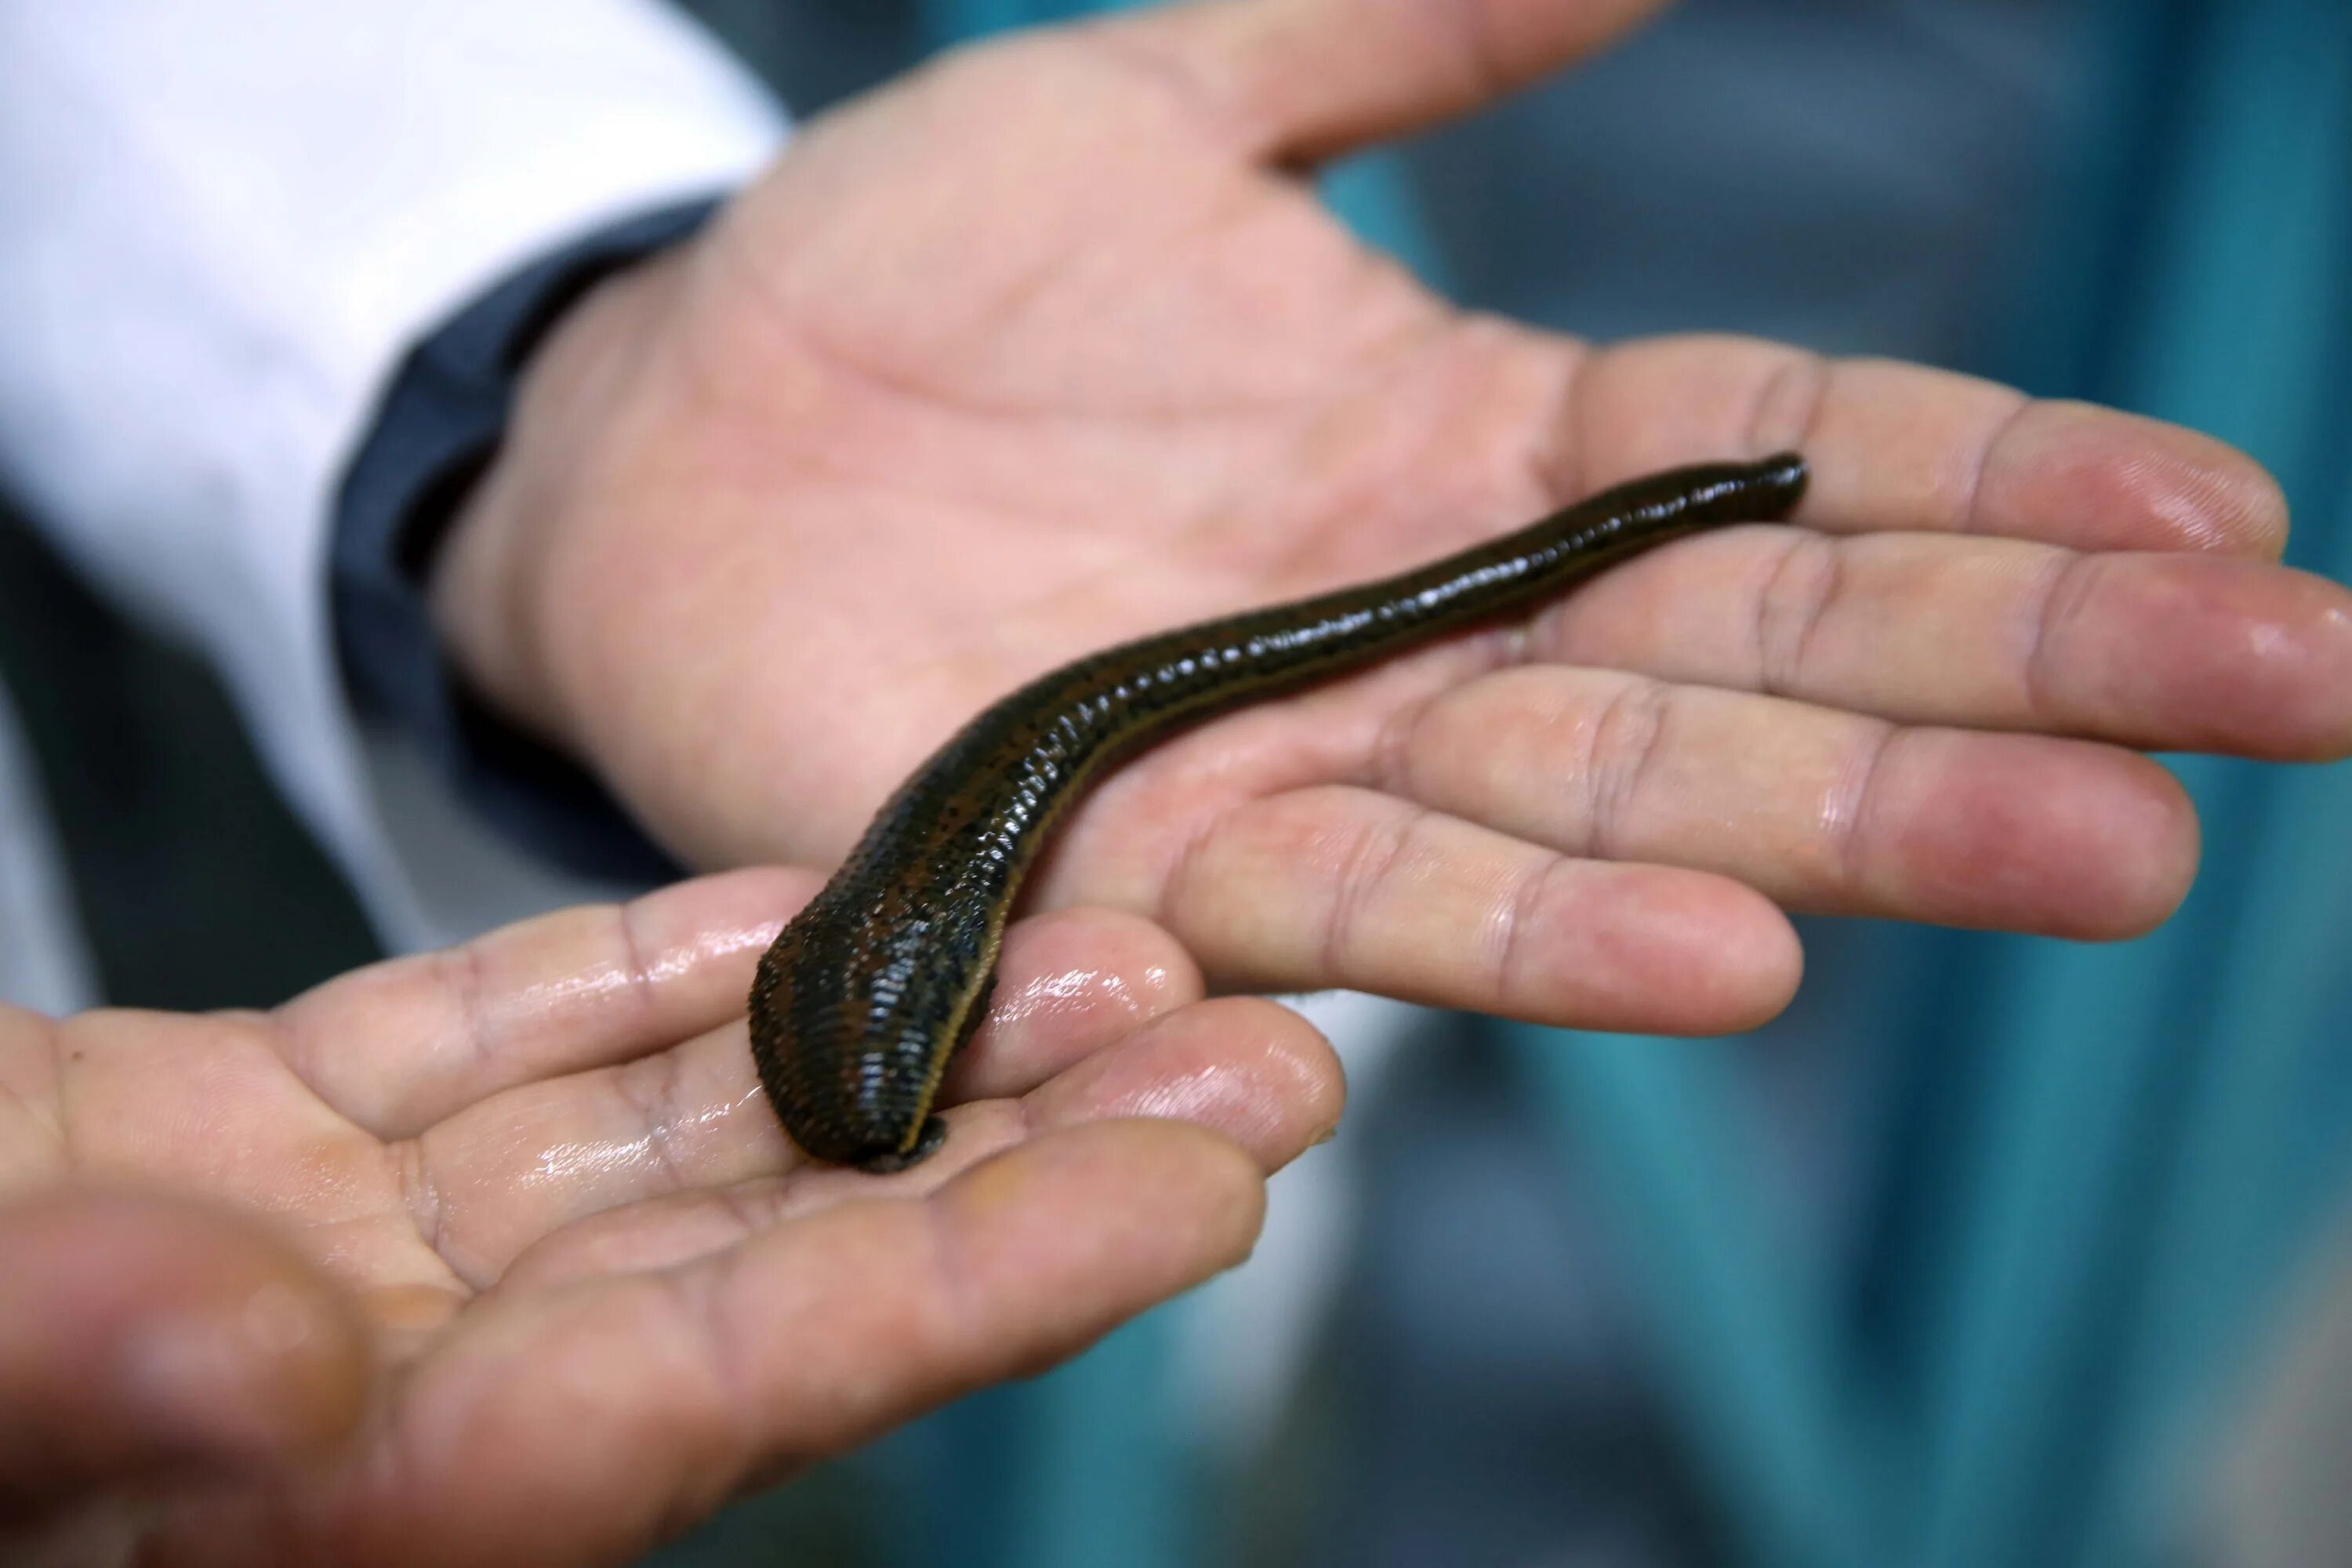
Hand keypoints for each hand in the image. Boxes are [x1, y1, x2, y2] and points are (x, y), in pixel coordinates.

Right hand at [0, 871, 1338, 1565]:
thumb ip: (60, 1357)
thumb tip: (273, 1356)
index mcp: (346, 1489)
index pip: (737, 1377)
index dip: (989, 1278)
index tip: (1212, 1180)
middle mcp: (391, 1382)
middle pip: (776, 1248)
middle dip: (1026, 1143)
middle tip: (1257, 1036)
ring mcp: (336, 1253)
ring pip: (678, 1127)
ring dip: (895, 1025)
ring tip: (1102, 931)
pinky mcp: (254, 1135)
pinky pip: (505, 1042)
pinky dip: (658, 967)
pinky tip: (817, 898)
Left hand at [437, 0, 2351, 1036]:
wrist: (679, 432)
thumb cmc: (908, 272)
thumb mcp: (1167, 97)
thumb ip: (1407, 32)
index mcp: (1473, 449)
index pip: (1790, 471)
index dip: (2003, 490)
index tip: (2221, 513)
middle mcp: (1432, 634)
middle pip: (1764, 661)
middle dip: (2019, 683)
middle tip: (2279, 703)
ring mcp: (1300, 765)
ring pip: (1618, 808)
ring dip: (1848, 835)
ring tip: (2088, 848)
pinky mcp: (1142, 878)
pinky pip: (1363, 913)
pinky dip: (1541, 941)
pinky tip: (1724, 957)